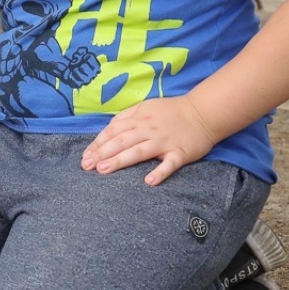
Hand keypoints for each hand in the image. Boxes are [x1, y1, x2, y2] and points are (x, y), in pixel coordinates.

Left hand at [81, 96, 218, 186]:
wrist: (204, 113)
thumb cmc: (172, 112)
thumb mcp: (146, 107)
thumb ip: (127, 117)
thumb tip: (108, 129)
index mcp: (139, 118)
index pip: (113, 131)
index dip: (98, 143)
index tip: (85, 156)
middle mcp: (149, 129)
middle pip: (121, 141)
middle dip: (102, 153)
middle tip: (86, 166)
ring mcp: (164, 142)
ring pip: (139, 151)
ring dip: (120, 160)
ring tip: (103, 170)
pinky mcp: (180, 153)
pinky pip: (169, 164)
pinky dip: (160, 172)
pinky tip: (149, 181)